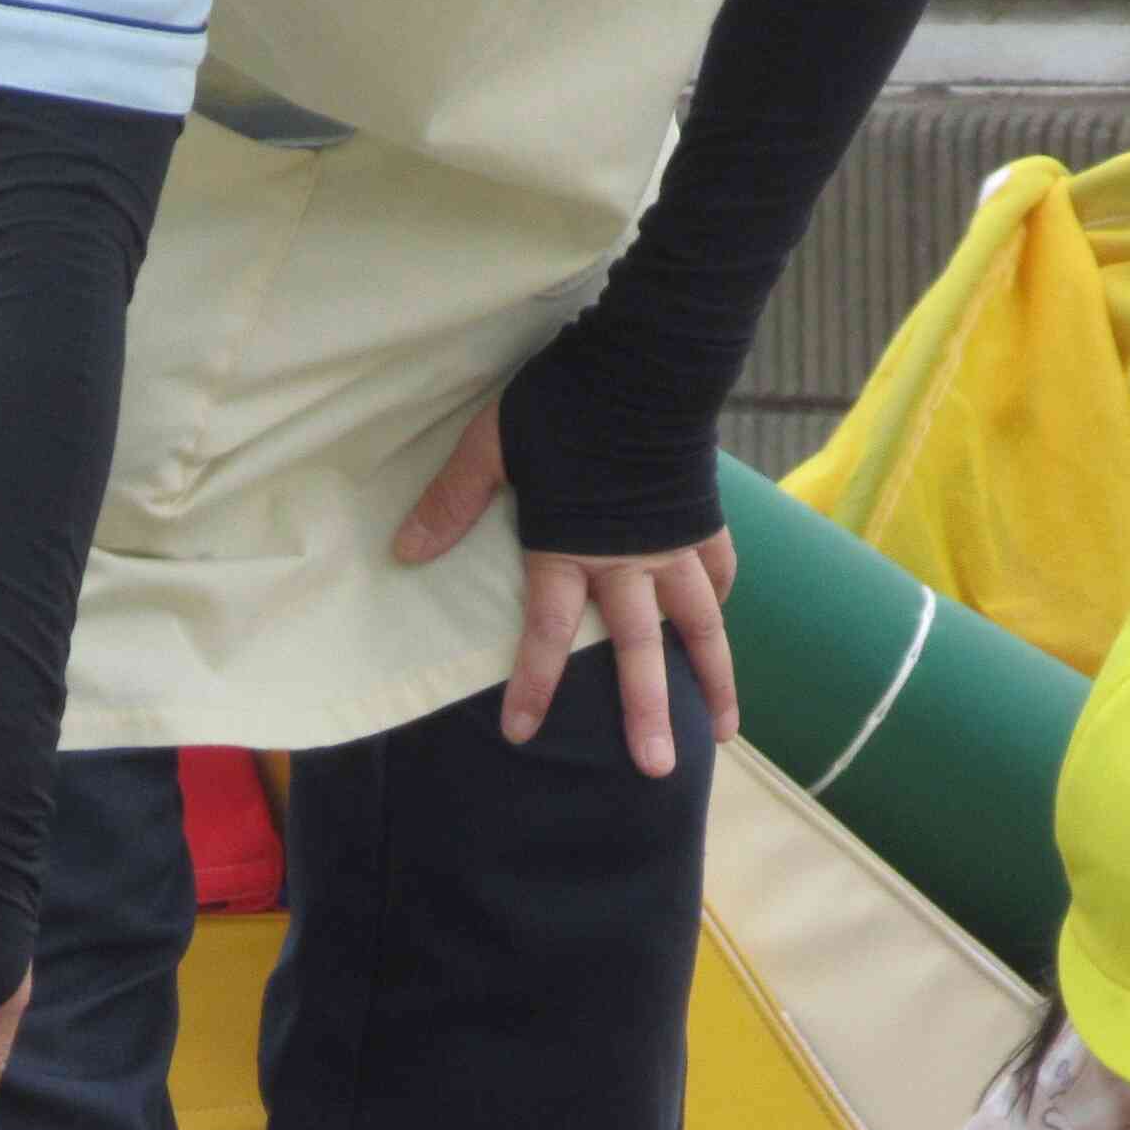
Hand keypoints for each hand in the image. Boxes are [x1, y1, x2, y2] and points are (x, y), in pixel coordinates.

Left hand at [392, 403, 739, 780]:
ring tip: (724, 731)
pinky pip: (718, 573)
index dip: (534, 684)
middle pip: (638, 650)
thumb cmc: (565, 399)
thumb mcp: (491, 444)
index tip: (523, 732)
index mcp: (570, 548)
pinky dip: (719, 604)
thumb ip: (453, 501)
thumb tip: (405, 552)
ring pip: (700, 626)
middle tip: (655, 769)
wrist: (647, 361)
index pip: (548, 632)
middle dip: (646, 712)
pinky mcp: (704, 519)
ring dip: (713, 680)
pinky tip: (719, 629)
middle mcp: (628, 560)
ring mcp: (674, 543)